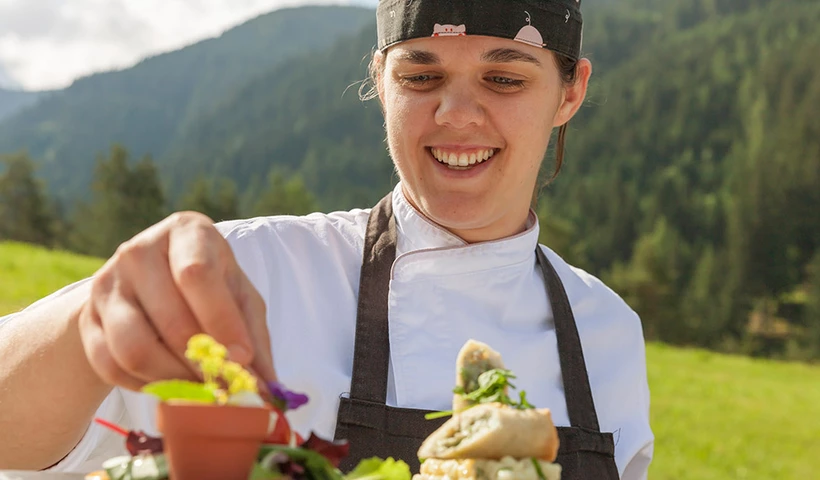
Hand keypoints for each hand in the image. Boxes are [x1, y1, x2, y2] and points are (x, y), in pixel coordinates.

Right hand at [78, 211, 276, 390]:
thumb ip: (254, 335)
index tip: (243, 358)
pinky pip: (111, 366)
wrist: (149, 283)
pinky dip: (144, 386)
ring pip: (135, 348)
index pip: (197, 274)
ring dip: (173, 379)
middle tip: (225, 386)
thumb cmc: (209, 287)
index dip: (221, 322)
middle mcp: (139, 251)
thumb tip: (266, 388)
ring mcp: (107, 284)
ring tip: (200, 389)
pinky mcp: (87, 319)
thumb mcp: (239, 296)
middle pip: (169, 318)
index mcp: (185, 232)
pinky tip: (169, 385)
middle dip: (201, 361)